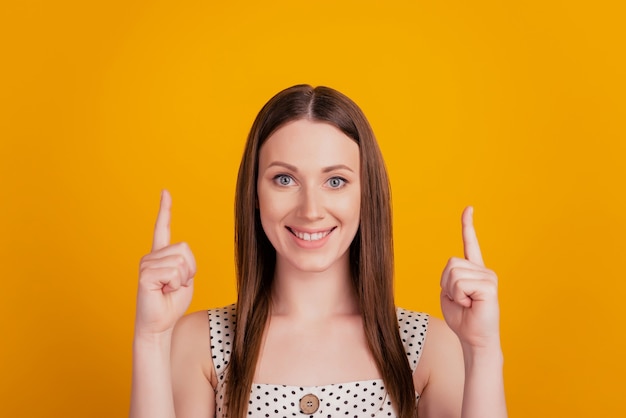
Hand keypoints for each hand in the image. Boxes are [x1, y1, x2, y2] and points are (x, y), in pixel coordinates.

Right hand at [135, 190, 195, 336]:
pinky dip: (176, 285)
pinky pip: (174, 272)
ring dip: (182, 280)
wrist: (159, 326)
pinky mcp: (145, 273)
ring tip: (168, 290)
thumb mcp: (185, 280)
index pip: (163, 228)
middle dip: (189, 271)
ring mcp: (146, 263)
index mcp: (161, 255)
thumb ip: (185, 263)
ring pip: (181, 262)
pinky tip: (163, 292)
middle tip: (175, 286)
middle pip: (185, 249)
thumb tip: (182, 254)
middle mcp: (151, 256)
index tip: (165, 192)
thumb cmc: (172, 304)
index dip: (165, 209)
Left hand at [440, 207, 499, 348]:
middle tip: (459, 300)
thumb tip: (452, 270)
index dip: (468, 225)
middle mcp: (483, 270)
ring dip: (452, 291)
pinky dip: (458, 297)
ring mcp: (488, 277)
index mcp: (473, 270)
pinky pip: (460, 284)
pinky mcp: (489, 286)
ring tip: (465, 303)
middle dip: (446, 284)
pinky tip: (470, 305)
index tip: (469, 208)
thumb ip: (449, 277)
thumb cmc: (462, 319)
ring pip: (453, 273)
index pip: (470, 243)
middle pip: (450, 263)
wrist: (474, 340)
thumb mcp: (448, 294)